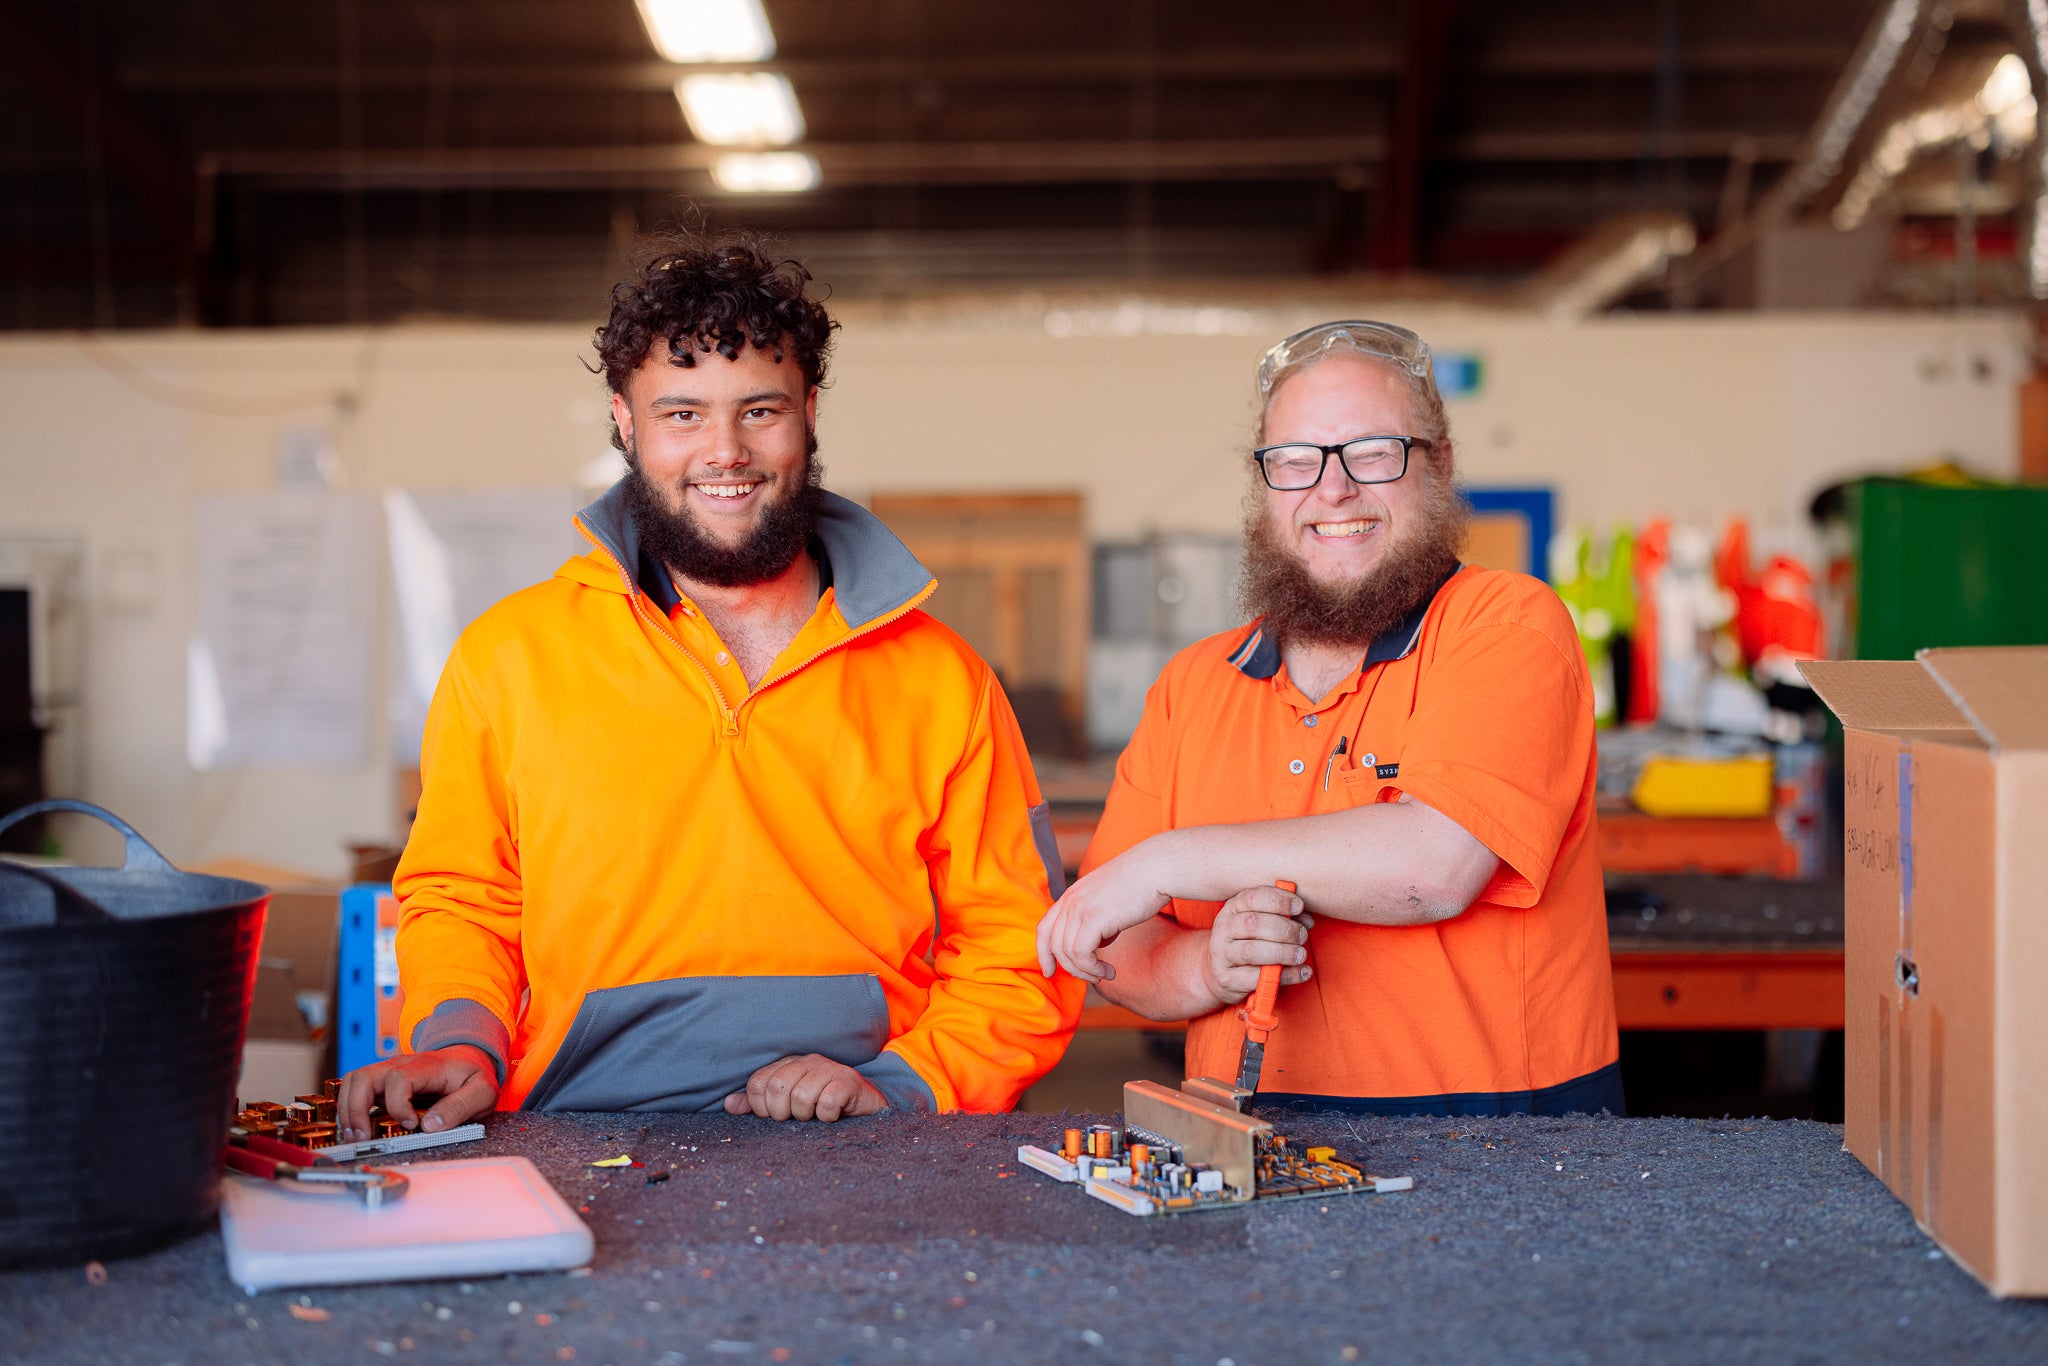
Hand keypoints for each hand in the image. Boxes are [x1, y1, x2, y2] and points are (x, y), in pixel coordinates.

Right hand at [335, 1045, 498, 1140]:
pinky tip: (356, 1129)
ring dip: (348, 1109)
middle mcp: (402, 1064)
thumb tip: (430, 1127)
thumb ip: (459, 1108)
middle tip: (363, 1137)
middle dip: (356, 1109)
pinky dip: (349, 1108)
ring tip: (356, 1136)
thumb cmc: (473, 1075)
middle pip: (364, 1076)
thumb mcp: (482, 1092)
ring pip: (353, 1081)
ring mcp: (389, 1071)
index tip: (411, 1125)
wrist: (470, 1057)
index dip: (398, 1105)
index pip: (398, 1079)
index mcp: (428, 1066)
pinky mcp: (383, 1082)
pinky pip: (356, 1089)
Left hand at [723, 1054, 887, 1121]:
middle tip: (794, 1119)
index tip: (774, 1117)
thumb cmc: (822, 1106)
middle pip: (776, 1088)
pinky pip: (827, 1102)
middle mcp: (807, 1061)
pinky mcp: (849, 1082)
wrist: (866, 1106)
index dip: (760, 1107)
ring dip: (806, 1116)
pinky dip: (826, 1116)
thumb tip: (729, 1104)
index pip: (757, 1082)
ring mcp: (829, 1069)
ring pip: (801, 1096)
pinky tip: (831, 1116)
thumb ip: (758, 1104)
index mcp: (788, 1064)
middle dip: (781, 1113)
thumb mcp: (787, 1106)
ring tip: (814, 1117)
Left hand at [1034, 838, 1176, 983]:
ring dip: (1085, 971)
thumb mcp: (1109, 901)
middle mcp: (1070, 900)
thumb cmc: (1141, 884)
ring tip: (1105, 975)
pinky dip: (1092, 968)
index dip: (1043, 953)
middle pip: (1053, 944)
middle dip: (1069, 968)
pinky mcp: (1094, 917)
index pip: (1044, 928)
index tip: (1050, 972)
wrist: (1156, 868)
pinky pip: (1081, 953)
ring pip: (1067, 953)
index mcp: (1071, 895)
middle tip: (1092, 978)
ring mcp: (1080, 907)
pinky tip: (1109, 971)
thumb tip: (1099, 943)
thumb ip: (1098, 919)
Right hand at [1201, 884, 1313, 1004]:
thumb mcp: (1260, 923)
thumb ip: (1284, 917)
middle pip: (1253, 924)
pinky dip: (1285, 975)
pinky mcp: (1227, 979)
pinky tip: (1301, 972)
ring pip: (1252, 951)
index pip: (1252, 898)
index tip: (1299, 907)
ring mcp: (1222, 955)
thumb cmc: (1246, 942)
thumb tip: (1307, 920)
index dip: (1278, 901)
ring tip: (1300, 954)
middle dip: (1285, 929)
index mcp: (1232, 908)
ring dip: (1284, 952)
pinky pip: (1258, 978)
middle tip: (1302, 935)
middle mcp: (1223, 928)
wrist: (1218, 973)